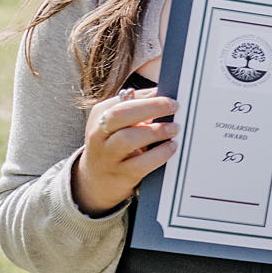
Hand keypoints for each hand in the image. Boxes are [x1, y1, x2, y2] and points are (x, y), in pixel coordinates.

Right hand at [72, 87, 178, 215]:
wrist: (98, 179)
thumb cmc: (115, 144)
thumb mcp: (118, 122)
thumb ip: (137, 105)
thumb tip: (159, 93)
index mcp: (99, 115)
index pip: (122, 100)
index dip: (148, 98)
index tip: (168, 97)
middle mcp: (99, 134)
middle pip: (120, 115)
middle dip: (151, 108)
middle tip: (174, 107)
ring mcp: (107, 156)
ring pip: (128, 139)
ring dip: (155, 132)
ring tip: (174, 128)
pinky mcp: (120, 174)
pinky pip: (141, 163)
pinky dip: (159, 154)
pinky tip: (171, 147)